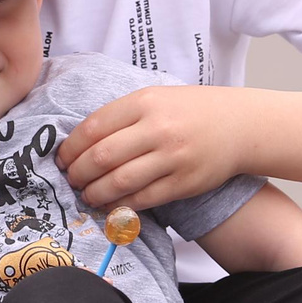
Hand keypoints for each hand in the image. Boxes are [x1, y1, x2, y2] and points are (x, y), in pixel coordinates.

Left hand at [58, 84, 249, 211]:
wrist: (239, 125)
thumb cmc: (191, 111)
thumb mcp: (156, 98)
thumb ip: (122, 115)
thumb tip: (81, 141)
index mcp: (145, 102)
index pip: (95, 127)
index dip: (71, 147)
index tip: (62, 158)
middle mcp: (158, 129)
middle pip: (103, 156)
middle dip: (79, 172)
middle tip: (70, 179)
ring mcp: (172, 157)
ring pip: (120, 181)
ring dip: (96, 192)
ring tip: (87, 195)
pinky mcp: (184, 183)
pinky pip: (144, 198)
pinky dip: (122, 205)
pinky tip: (112, 205)